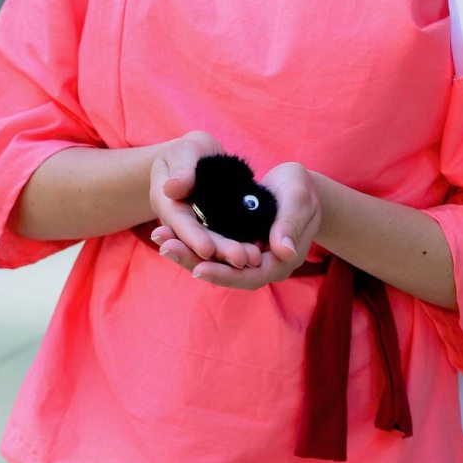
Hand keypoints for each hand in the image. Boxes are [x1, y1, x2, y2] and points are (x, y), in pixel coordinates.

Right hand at [149, 131, 263, 269]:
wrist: (199, 156)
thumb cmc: (189, 151)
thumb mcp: (184, 152)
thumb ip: (181, 169)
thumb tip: (172, 188)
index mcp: (166, 202)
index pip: (178, 222)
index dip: (192, 237)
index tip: (207, 249)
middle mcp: (180, 221)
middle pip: (197, 240)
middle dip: (218, 251)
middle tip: (242, 259)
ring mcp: (198, 227)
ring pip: (213, 244)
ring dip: (231, 253)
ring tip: (254, 258)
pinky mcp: (216, 228)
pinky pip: (226, 239)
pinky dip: (239, 245)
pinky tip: (258, 252)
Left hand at [152, 156, 321, 289]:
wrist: (299, 187)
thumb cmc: (302, 191)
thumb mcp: (298, 201)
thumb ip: (290, 225)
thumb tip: (283, 251)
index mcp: (279, 262)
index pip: (248, 276)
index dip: (223, 273)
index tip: (198, 268)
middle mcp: (259, 264)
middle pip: (225, 273)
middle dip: (194, 261)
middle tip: (166, 249)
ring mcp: (245, 255)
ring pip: (214, 260)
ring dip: (186, 252)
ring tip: (160, 239)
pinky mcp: (235, 242)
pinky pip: (211, 247)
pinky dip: (190, 240)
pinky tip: (168, 231)